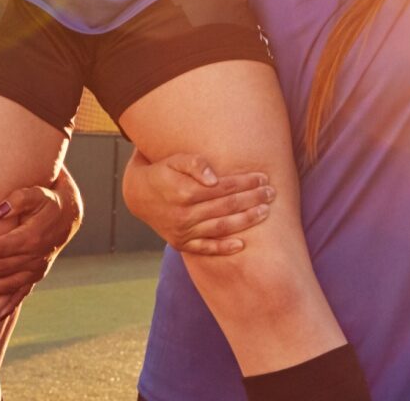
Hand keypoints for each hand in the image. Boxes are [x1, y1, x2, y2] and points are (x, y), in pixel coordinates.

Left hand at [0, 183, 79, 320]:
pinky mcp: (37, 275)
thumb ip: (18, 199)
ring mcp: (36, 269)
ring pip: (7, 284)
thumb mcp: (36, 193)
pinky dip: (11, 305)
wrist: (68, 216)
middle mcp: (35, 257)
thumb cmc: (46, 202)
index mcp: (32, 237)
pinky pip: (23, 293)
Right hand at [121, 150, 274, 256]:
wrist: (138, 195)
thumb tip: (215, 179)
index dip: (245, 183)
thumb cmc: (163, 172)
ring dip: (246, 220)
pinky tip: (241, 244)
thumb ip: (195, 164)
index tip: (263, 177)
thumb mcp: (174, 160)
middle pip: (227, 207)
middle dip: (252, 199)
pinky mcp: (181, 243)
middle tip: (272, 193)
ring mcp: (183, 231)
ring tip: (265, 212)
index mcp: (185, 192)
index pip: (223, 188)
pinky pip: (205, 249)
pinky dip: (223, 248)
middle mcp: (185, 214)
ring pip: (221, 228)